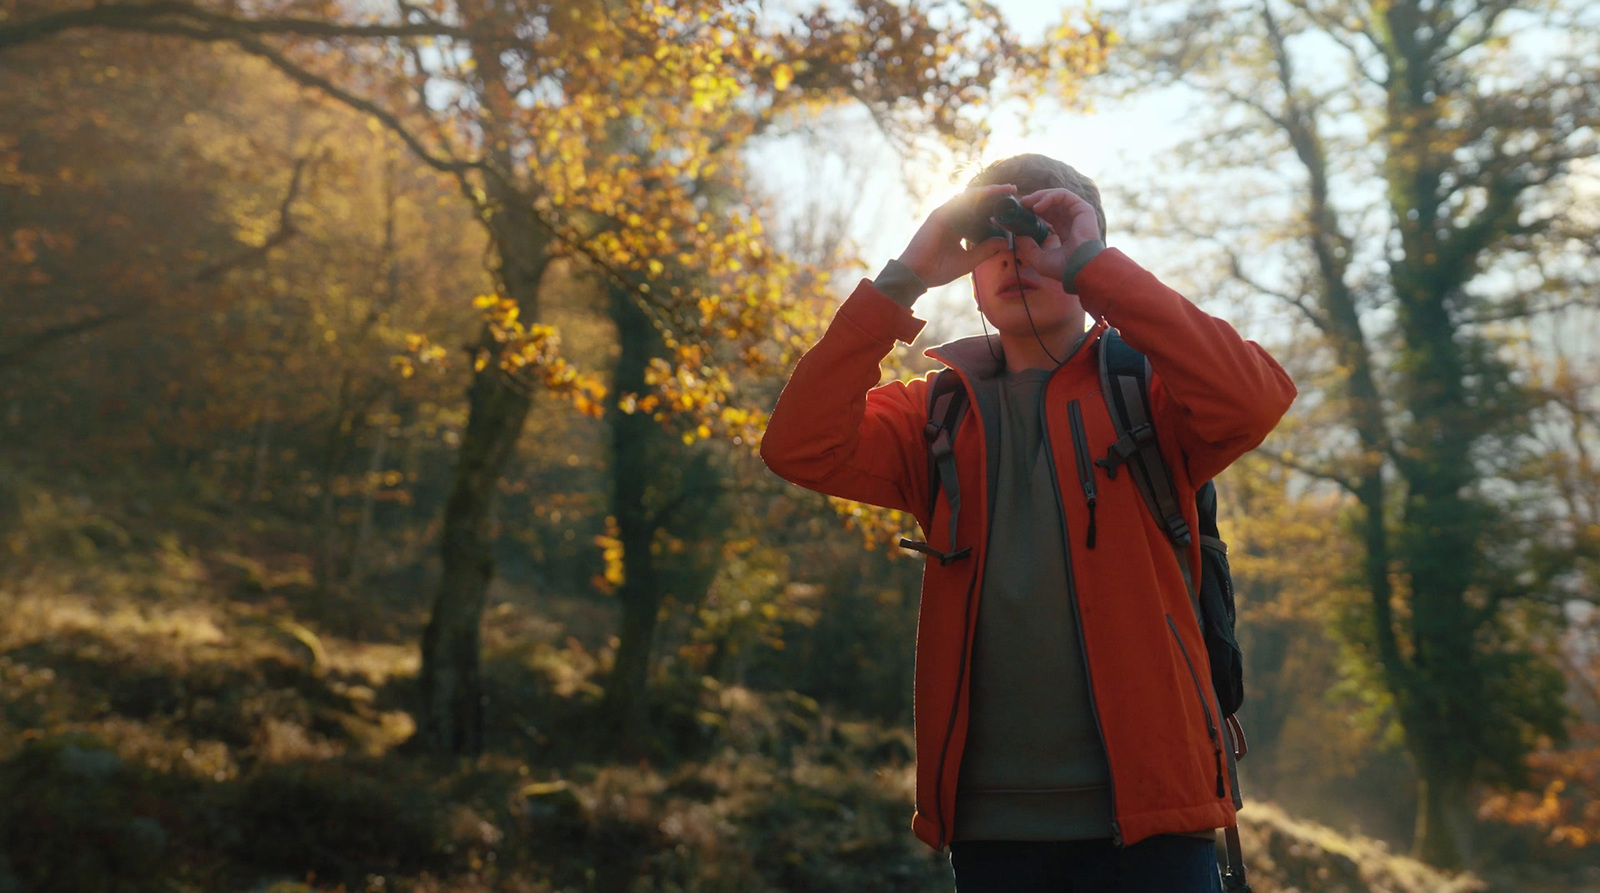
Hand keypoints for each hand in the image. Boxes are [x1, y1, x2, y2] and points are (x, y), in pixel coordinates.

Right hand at [895, 184, 1016, 287]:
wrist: (917, 276)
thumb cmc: (938, 270)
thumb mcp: (969, 261)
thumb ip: (986, 250)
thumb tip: (1005, 241)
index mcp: (958, 228)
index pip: (979, 212)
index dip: (994, 205)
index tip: (1012, 203)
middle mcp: (952, 218)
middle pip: (976, 201)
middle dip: (995, 193)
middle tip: (1013, 189)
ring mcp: (944, 215)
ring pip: (969, 198)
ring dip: (988, 191)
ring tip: (1005, 188)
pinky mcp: (938, 215)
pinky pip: (959, 202)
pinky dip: (974, 197)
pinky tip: (988, 193)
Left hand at [1012, 188, 1101, 280]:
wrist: (1080, 269)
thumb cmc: (1064, 268)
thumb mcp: (1040, 260)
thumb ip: (1029, 249)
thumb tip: (1018, 237)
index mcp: (1064, 231)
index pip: (1047, 215)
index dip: (1032, 211)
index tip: (1018, 211)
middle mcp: (1072, 220)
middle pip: (1051, 203)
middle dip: (1033, 201)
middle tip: (1019, 204)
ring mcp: (1078, 213)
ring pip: (1056, 196)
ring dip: (1038, 196)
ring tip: (1025, 203)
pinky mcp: (1083, 208)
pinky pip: (1063, 195)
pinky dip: (1048, 197)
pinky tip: (1037, 207)